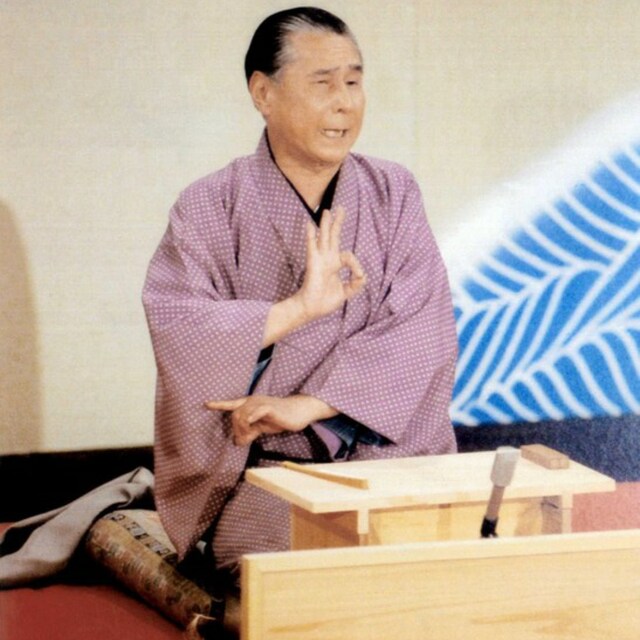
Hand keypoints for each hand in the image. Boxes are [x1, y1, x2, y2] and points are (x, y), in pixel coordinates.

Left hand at [205, 394, 337, 445]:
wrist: (298, 412)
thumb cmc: (280, 418)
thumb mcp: (262, 427)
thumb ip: (249, 432)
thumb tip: (237, 443)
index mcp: (250, 404)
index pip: (231, 404)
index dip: (219, 404)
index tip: (206, 404)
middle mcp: (253, 400)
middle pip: (234, 414)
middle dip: (236, 430)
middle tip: (243, 440)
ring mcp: (260, 403)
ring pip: (241, 415)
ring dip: (241, 430)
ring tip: (247, 438)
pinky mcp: (268, 407)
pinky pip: (253, 414)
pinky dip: (249, 422)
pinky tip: (250, 428)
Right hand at [294, 206, 365, 321]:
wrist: (312, 309)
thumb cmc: (326, 301)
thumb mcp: (346, 292)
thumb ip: (356, 284)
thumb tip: (363, 275)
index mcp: (335, 264)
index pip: (348, 255)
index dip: (356, 263)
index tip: (359, 275)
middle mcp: (327, 259)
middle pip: (333, 236)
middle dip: (337, 223)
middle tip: (340, 208)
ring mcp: (320, 260)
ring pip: (324, 237)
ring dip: (325, 224)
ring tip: (326, 211)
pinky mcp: (313, 263)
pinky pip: (312, 246)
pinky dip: (311, 236)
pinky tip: (309, 225)